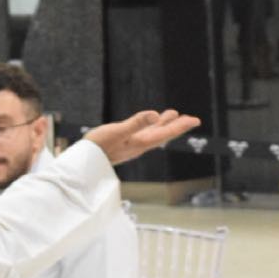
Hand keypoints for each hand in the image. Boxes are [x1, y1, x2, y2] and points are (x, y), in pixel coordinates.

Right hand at [84, 110, 200, 164]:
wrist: (84, 162)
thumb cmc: (98, 146)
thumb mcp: (117, 131)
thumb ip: (136, 123)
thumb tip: (155, 115)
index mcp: (141, 142)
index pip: (166, 133)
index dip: (180, 126)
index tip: (195, 120)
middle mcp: (140, 145)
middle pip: (164, 134)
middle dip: (178, 126)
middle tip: (193, 119)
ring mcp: (133, 145)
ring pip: (154, 133)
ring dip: (166, 124)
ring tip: (174, 115)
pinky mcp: (125, 143)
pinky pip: (144, 133)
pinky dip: (151, 126)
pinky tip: (150, 123)